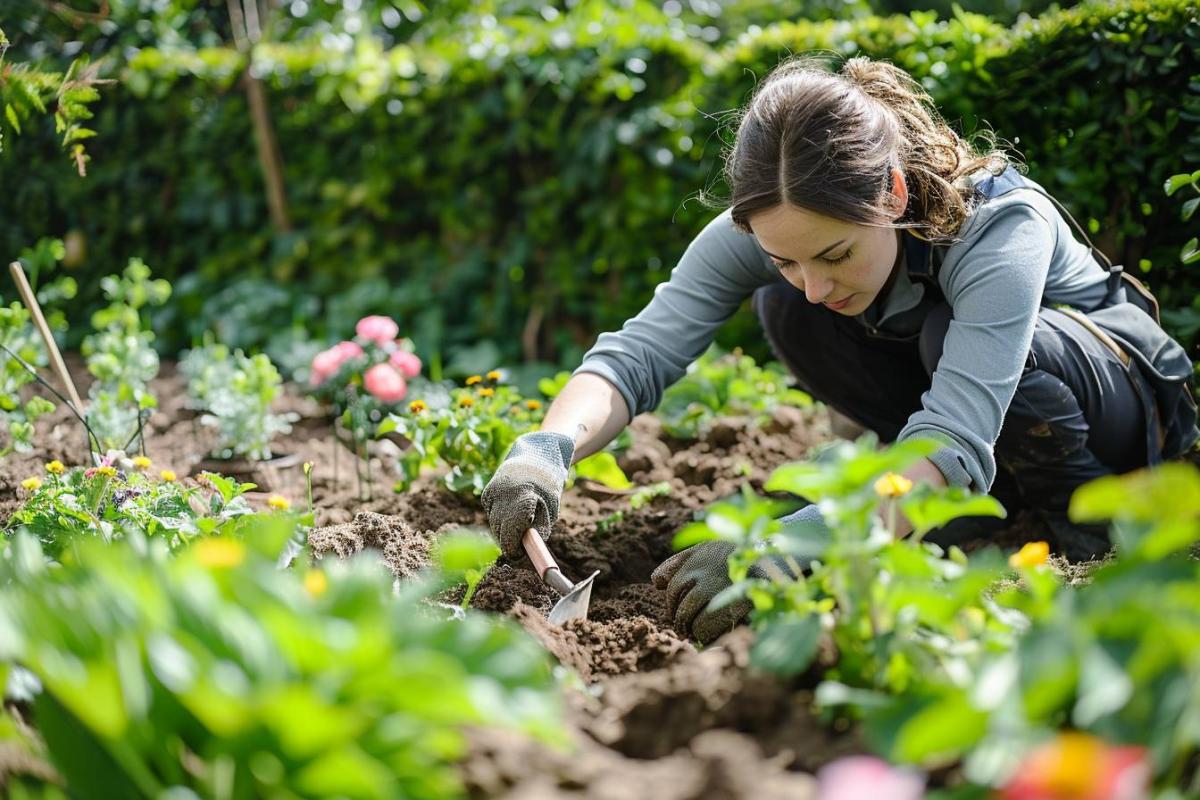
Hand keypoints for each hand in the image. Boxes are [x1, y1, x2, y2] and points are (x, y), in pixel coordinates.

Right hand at [481, 431, 574, 556]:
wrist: (534, 459)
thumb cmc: (546, 489)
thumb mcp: (550, 510)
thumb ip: (538, 531)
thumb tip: (526, 552)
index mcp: (524, 498)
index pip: (511, 532)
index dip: (513, 548)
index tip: (518, 555)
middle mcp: (505, 494)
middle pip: (500, 530)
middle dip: (508, 542)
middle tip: (519, 546)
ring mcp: (493, 493)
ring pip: (493, 524)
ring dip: (504, 530)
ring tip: (519, 522)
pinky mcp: (487, 493)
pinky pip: (491, 515)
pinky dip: (499, 518)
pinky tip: (510, 509)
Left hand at [651, 505, 825, 643]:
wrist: (778, 550)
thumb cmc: (738, 551)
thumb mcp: (706, 547)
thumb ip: (678, 562)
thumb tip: (656, 582)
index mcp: (697, 560)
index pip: (672, 590)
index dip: (674, 605)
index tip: (680, 613)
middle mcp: (704, 575)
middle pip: (680, 608)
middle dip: (681, 621)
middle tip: (687, 628)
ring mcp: (720, 590)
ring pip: (692, 620)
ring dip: (694, 630)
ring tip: (700, 632)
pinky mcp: (737, 605)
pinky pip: (710, 629)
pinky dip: (708, 635)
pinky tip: (714, 634)